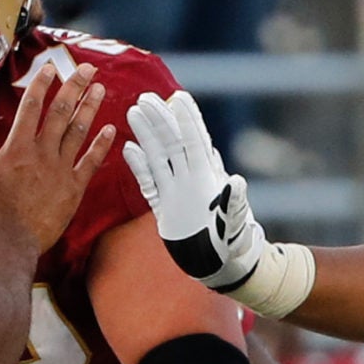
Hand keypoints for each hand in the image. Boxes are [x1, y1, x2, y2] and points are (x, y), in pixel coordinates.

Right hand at [0, 60, 114, 256]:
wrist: (9, 241)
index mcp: (16, 147)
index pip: (31, 106)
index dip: (42, 84)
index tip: (51, 67)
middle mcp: (41, 153)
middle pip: (60, 112)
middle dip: (75, 87)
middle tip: (88, 69)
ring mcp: (61, 170)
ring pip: (78, 132)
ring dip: (90, 108)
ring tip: (100, 89)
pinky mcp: (74, 189)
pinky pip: (91, 162)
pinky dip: (102, 145)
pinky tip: (111, 129)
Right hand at [123, 91, 267, 292]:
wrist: (221, 265)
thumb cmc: (233, 243)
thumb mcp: (235, 223)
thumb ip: (233, 203)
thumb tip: (236, 182)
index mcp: (208, 178)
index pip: (196, 142)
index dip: (188, 121)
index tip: (178, 98)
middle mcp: (191, 179)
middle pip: (173, 142)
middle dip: (161, 119)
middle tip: (146, 98)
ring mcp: (176, 191)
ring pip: (158, 156)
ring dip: (147, 136)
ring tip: (133, 112)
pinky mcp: (163, 206)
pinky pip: (148, 181)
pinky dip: (138, 166)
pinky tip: (127, 149)